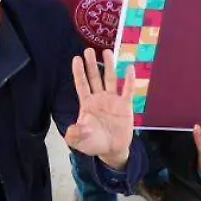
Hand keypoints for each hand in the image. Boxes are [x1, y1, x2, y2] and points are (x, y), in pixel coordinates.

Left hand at [65, 48, 135, 167]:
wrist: (112, 150)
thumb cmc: (94, 143)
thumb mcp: (81, 141)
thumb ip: (75, 135)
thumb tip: (71, 130)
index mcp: (87, 104)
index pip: (82, 84)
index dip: (79, 72)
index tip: (76, 58)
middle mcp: (99, 98)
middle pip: (95, 77)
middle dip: (91, 64)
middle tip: (88, 49)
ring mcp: (113, 100)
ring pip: (110, 79)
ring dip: (109, 66)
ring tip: (107, 51)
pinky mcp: (125, 106)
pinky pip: (128, 90)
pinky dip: (129, 80)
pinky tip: (130, 68)